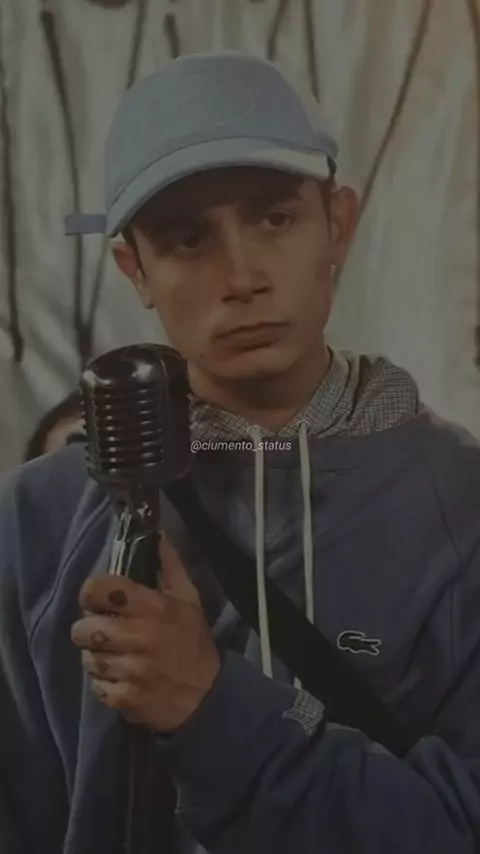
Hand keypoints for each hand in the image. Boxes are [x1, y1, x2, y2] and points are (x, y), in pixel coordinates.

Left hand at [71, 535, 220, 732]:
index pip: (99, 589)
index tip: (98, 600)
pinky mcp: (125, 698)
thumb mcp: (188, 599)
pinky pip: (96, 686)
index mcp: (152, 607)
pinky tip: (121, 678)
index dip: (92, 593)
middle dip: (88, 629)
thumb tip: (157, 535)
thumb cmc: (192, 641)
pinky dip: (105, 684)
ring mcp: (131, 670)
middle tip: (103, 631)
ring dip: (97, 657)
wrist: (207, 696)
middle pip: (84, 628)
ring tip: (114, 656)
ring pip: (88, 659)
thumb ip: (169, 566)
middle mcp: (139, 637)